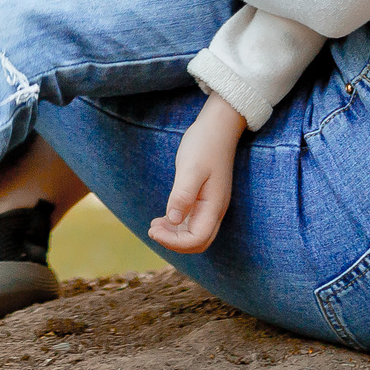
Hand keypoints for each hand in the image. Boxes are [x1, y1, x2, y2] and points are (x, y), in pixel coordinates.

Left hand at [150, 93, 245, 254]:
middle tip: (152, 230)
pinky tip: (163, 218)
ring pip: (195, 233)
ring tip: (154, 226)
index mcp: (214, 206)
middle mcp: (215, 210)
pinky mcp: (205, 197)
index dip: (174, 242)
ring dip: (175, 235)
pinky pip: (193, 221)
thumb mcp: (190, 169)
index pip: (197, 239)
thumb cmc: (204, 145)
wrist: (217, 127)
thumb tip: (172, 220)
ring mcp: (211, 204)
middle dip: (175, 242)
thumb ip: (182, 196)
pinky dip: (177, 225)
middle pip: (198, 242)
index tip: (154, 230)